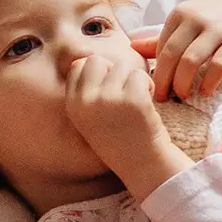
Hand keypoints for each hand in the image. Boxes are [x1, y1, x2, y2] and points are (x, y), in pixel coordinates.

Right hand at [65, 55, 190, 197]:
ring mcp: (109, 100)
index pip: (78, 66)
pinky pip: (140, 75)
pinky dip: (148, 86)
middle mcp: (86, 101)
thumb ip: (86, 90)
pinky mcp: (132, 100)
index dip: (97, 73)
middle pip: (97, 60)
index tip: (109, 90)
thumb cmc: (119, 138)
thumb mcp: (90, 116)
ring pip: (122, 66)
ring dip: (133, 80)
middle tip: (123, 93)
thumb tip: (90, 56)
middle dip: (113, 72)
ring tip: (135, 103)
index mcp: (73, 105)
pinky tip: (147, 105)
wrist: (142, 165)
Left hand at [131, 0, 221, 101]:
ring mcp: (217, 29)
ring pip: (191, 61)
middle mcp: (196, 19)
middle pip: (171, 56)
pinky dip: (209, 82)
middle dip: (164, 81)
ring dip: (183, 84)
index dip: (156, 71)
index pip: (160, 48)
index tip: (155, 88)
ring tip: (182, 96)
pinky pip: (218, 65)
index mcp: (179, 14)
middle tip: (163, 98)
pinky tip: (205, 92)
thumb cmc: (214, 16)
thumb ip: (161, 37)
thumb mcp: (186, 22)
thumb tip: (132, 48)